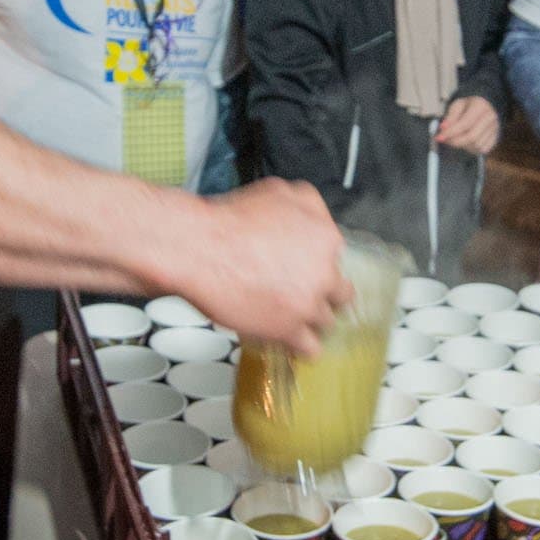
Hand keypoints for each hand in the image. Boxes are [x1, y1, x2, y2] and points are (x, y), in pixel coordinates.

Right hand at [177, 179, 351, 354]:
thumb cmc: (230, 220)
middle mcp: (325, 273)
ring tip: (291, 319)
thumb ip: (308, 205)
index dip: (318, 265)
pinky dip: (301, 347)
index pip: (336, 259)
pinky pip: (310, 348)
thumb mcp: (279, 191)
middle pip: (339, 295)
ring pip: (326, 322)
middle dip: (322, 295)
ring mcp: (309, 304)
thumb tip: (314, 217)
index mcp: (326, 239)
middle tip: (302, 295)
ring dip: (310, 321)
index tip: (305, 269)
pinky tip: (290, 343)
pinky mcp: (289, 330)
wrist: (200, 248)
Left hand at [435, 95, 499, 154]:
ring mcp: (495, 129)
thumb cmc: (470, 105)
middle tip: (445, 140)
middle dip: (455, 141)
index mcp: (480, 106)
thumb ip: (450, 117)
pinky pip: (483, 150)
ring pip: (477, 145)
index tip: (439, 137)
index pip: (465, 123)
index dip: (451, 132)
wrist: (486, 106)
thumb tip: (443, 128)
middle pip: (472, 137)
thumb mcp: (458, 105)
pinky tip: (466, 142)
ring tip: (455, 138)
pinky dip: (472, 149)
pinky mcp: (496, 138)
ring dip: (463, 146)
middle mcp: (490, 118)